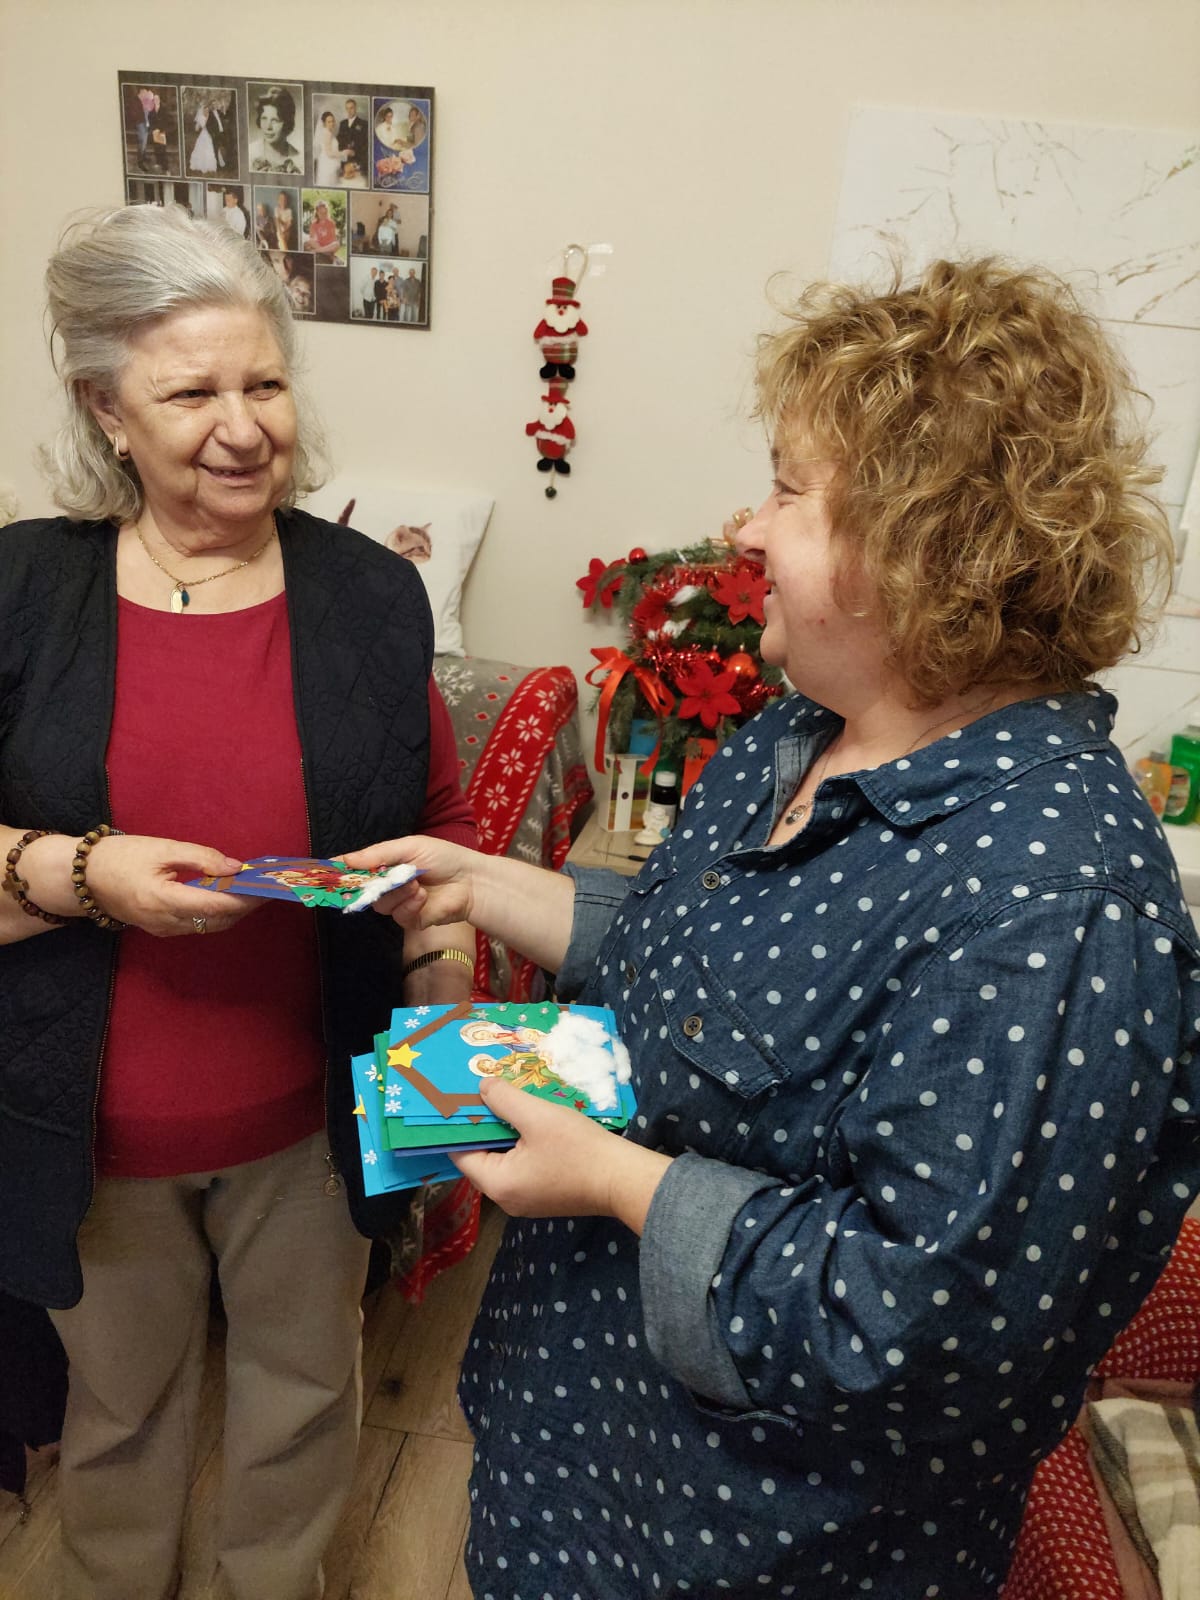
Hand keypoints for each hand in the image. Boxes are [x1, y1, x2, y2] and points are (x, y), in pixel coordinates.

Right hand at [77, 833, 257, 937]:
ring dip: (234, 910)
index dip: (246, 899)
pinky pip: (198, 924)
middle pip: (218, 920)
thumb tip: (235, 867)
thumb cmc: (119, 857)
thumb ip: (200, 857)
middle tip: (268, 887)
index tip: (267, 887)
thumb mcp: (161, 848)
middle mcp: (166, 922)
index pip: (217, 906)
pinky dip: (217, 912)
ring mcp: (163, 929)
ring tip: (253, 889)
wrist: (81, 878)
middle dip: (246, 906)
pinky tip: (227, 895)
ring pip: (210, 925)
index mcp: (164, 900)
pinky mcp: (162, 929)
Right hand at [341, 835, 477, 929]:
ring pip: (381, 905)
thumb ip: (377, 854)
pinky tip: (423, 895)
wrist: (471, 879)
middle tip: (379, 877)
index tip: (328, 871)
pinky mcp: (412, 920)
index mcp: (387, 867)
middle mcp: (389, 887)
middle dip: (370, 884)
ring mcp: (400, 905)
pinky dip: (410, 904)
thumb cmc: (443, 857)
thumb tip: (343, 859)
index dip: (343, 873)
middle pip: (363, 892)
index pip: (358, 872)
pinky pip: (399, 916)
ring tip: (415, 883)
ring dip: (397, 893)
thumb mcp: (409, 846)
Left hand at [453, 1077, 672, 1232]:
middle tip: (484, 1095)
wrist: (623, 1179)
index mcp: (498, 1185)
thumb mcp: (538, 1116)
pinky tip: (530, 1124)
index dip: (458, 1126)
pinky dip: (520, 1147)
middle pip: (481, 1159)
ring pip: (503, 1162)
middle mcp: (506, 1199)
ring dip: (504, 1135)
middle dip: (484, 1127)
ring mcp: (526, 1201)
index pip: (460, 1155)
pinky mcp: (544, 1196)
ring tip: (507, 1104)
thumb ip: (504, 1100)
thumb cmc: (578, 1149)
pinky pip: (521, 1169)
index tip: (459, 1099)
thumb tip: (482, 1087)